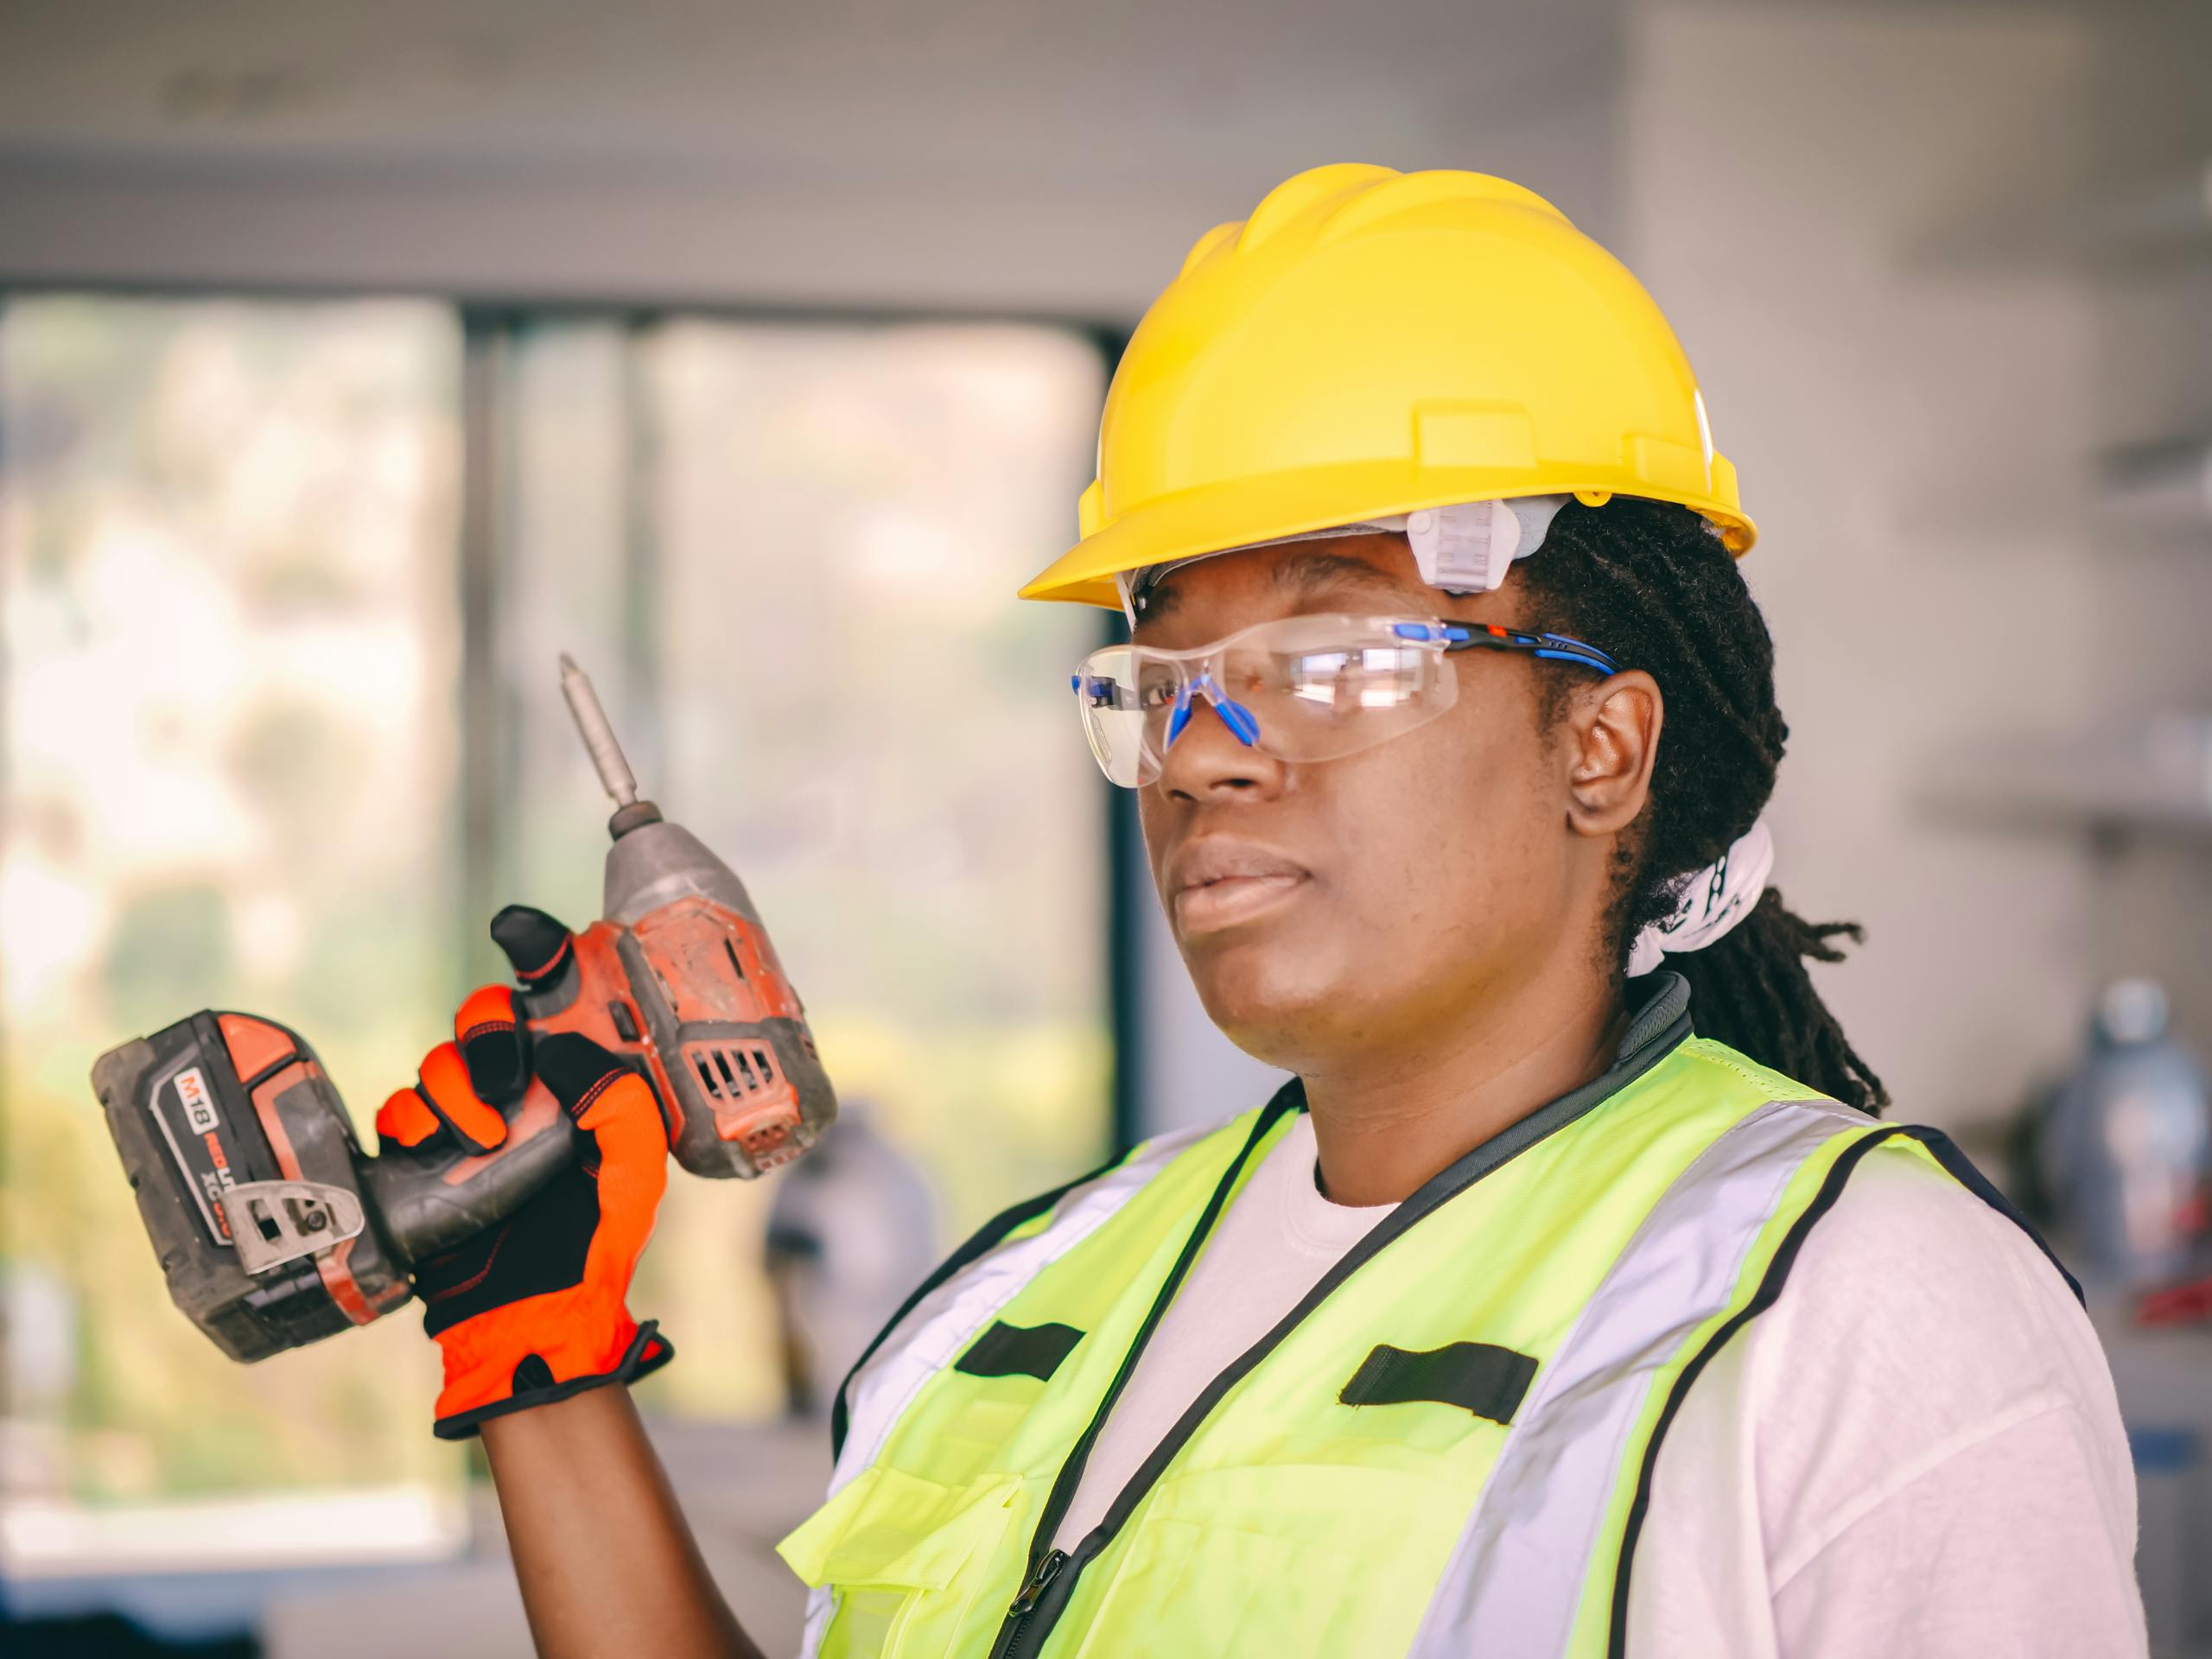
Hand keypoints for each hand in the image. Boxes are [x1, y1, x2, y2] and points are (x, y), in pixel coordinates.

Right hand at [377, 904, 672, 1439]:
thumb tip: (566, 1050)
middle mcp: (526, 1087)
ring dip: (456, 1091)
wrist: (529, 1310)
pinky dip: (414, 1122)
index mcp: (581, 1077)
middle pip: (487, 1013)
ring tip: (483, 1142)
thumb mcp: (633, 1169)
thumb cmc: (592, 1241)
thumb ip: (618, 1101)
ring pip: (441, 1057)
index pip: (559, 994)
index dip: (539, 949)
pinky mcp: (423, 1149)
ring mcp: (472, 1116)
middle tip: (507, 1080)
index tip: (522, 931)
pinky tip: (438, 1155)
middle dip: (490, 1034)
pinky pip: (400, 1103)